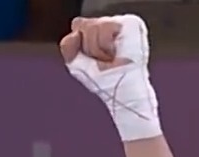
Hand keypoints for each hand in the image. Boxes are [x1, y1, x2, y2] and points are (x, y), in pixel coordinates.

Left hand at [61, 16, 158, 140]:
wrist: (123, 91)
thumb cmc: (103, 81)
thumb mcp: (76, 65)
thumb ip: (68, 46)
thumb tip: (75, 33)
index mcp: (96, 32)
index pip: (79, 25)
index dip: (80, 44)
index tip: (91, 59)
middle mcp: (108, 25)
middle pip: (84, 24)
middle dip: (89, 48)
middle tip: (102, 61)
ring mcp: (119, 24)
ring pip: (94, 25)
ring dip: (97, 49)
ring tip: (110, 59)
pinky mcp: (130, 24)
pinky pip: (106, 26)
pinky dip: (105, 44)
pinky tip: (115, 54)